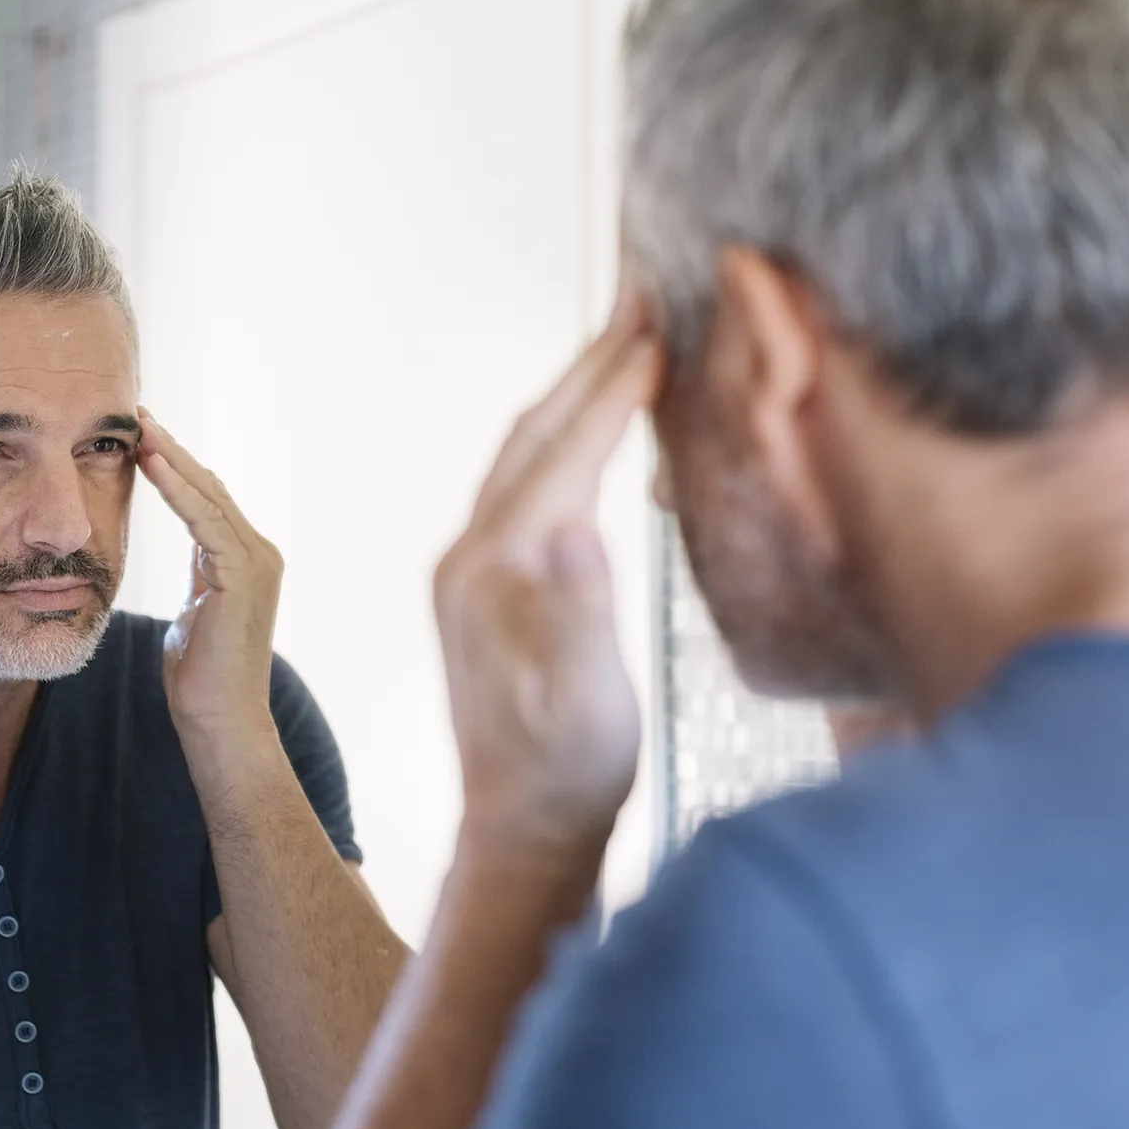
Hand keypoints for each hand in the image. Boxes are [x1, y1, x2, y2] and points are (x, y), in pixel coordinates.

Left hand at [138, 409, 283, 738]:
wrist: (220, 720)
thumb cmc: (201, 680)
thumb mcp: (196, 614)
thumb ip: (200, 580)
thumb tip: (192, 561)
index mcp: (247, 561)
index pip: (208, 500)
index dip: (175, 466)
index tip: (142, 435)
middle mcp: (260, 553)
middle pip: (210, 488)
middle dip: (171, 449)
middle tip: (137, 413)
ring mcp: (257, 562)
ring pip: (208, 496)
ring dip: (171, 459)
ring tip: (139, 427)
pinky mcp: (244, 575)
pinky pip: (205, 521)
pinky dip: (177, 491)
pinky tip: (150, 464)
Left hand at [434, 294, 661, 850]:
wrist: (521, 832)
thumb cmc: (566, 772)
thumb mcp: (589, 700)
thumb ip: (583, 612)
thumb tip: (582, 526)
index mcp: (496, 567)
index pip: (564, 451)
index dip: (615, 386)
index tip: (657, 321)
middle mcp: (471, 555)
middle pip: (534, 434)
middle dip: (589, 363)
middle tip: (640, 296)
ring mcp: (472, 571)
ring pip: (525, 456)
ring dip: (573, 396)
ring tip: (623, 348)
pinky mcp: (485, 591)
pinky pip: (525, 489)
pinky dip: (564, 445)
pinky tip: (592, 444)